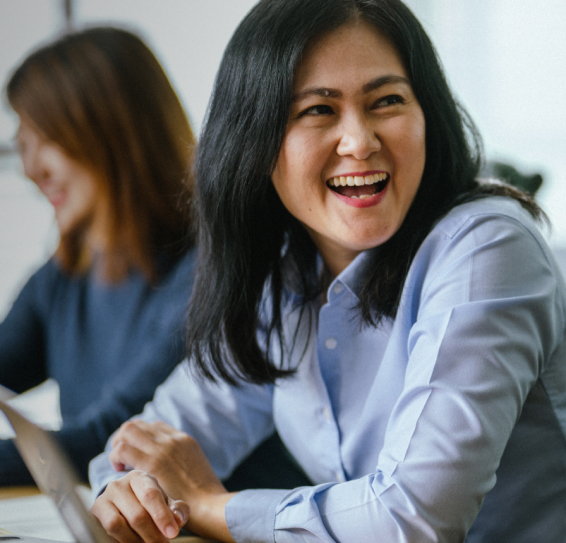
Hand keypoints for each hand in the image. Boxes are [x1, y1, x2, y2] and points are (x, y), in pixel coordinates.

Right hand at [91, 470, 188, 542]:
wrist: (123, 505)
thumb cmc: (151, 504)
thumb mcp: (166, 503)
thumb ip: (177, 510)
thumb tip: (178, 521)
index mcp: (140, 477)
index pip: (151, 495)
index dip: (162, 516)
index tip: (173, 534)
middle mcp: (120, 484)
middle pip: (136, 514)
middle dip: (152, 534)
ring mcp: (105, 497)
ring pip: (118, 524)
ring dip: (136, 540)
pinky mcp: (95, 511)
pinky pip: (106, 530)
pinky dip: (122, 540)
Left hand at [108, 420, 234, 540]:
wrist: (213, 507)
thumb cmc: (204, 498)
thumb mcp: (195, 469)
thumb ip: (180, 461)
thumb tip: (166, 467)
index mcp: (184, 439)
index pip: (154, 425)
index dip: (139, 438)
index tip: (135, 454)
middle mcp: (173, 439)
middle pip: (138, 423)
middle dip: (123, 438)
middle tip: (121, 458)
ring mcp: (164, 448)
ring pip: (128, 430)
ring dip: (118, 445)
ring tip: (119, 464)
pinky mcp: (154, 464)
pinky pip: (124, 449)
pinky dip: (116, 457)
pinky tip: (119, 472)